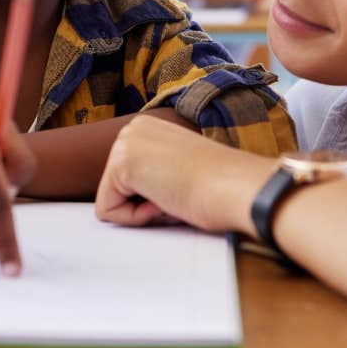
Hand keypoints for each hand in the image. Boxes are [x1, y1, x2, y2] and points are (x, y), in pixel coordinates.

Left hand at [94, 116, 270, 232]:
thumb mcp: (180, 171)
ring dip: (143, 211)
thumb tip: (139, 192)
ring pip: (111, 202)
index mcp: (149, 129)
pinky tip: (164, 201)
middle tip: (179, 194)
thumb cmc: (220, 186)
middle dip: (145, 204)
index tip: (185, 186)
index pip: (128, 183)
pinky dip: (136, 218)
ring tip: (174, 196)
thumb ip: (156, 174)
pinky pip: (108, 212)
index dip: (155, 197)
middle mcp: (133, 129)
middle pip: (116, 191)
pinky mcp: (121, 164)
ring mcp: (125, 143)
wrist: (238, 188)